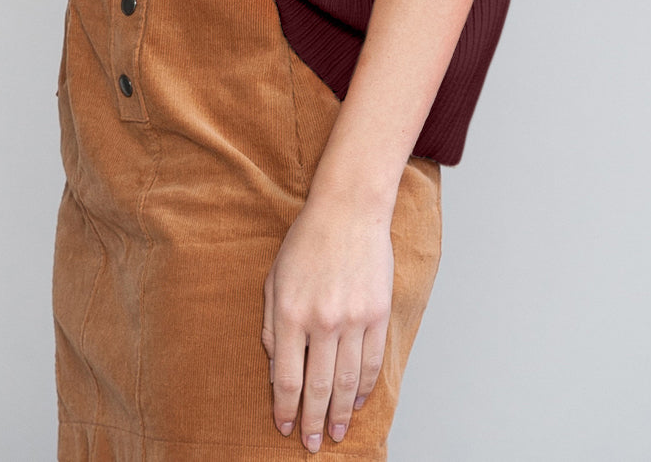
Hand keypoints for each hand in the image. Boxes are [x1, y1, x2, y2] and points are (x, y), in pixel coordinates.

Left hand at [261, 193, 393, 451]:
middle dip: (313, 421)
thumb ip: (272, 327)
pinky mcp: (378, 314)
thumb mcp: (273, 280)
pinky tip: (356, 402)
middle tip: (311, 444)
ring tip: (334, 432)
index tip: (284, 427)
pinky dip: (364, 387)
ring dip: (339, 413)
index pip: (287, 378)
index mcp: (291, 313)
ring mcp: (354, 319)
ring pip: (347, 381)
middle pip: (318, 387)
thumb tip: (276, 371)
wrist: (348, 210)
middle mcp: (322, 321)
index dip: (285, 408)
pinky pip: (372, 361)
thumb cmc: (306, 242)